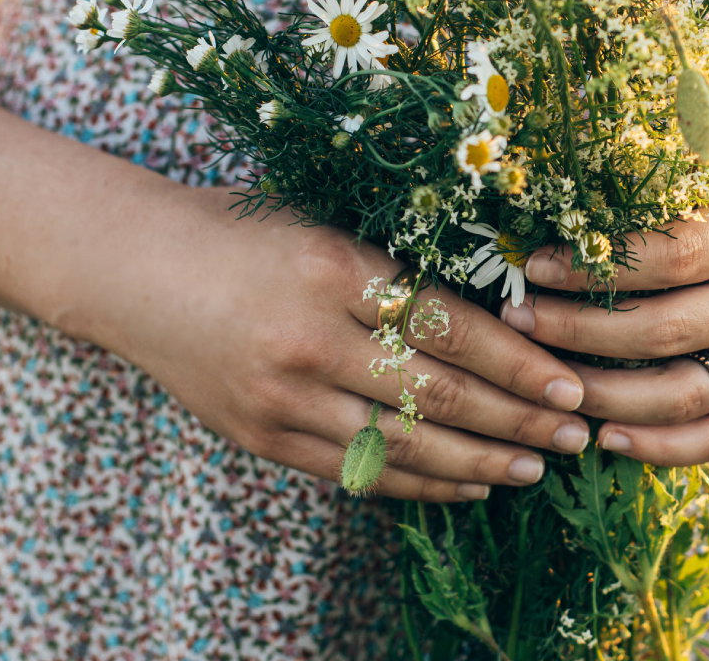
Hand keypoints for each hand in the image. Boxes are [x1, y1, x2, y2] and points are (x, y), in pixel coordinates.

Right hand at [89, 188, 592, 501]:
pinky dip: (417, 483)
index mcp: (333, 268)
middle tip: (575, 435)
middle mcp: (308, 338)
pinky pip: (354, 471)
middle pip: (435, 394)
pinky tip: (465, 484)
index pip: (448, 328)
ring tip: (535, 469)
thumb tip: (507, 306)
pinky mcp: (260, 435)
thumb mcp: (325, 225)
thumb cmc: (244, 231)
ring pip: (400, 445)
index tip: (569, 384)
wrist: (133, 268)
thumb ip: (400, 267)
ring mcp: (281, 395)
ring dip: (478, 462)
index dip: (518, 363)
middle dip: (516, 421)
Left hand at [511, 152, 708, 466]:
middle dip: (576, 330)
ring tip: (543, 381)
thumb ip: (687, 174)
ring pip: (682, 393)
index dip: (595, 267)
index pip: (666, 257)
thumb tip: (586, 170)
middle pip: (660, 330)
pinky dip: (663, 447)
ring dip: (604, 395)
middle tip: (514, 320)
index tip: (535, 263)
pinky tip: (608, 438)